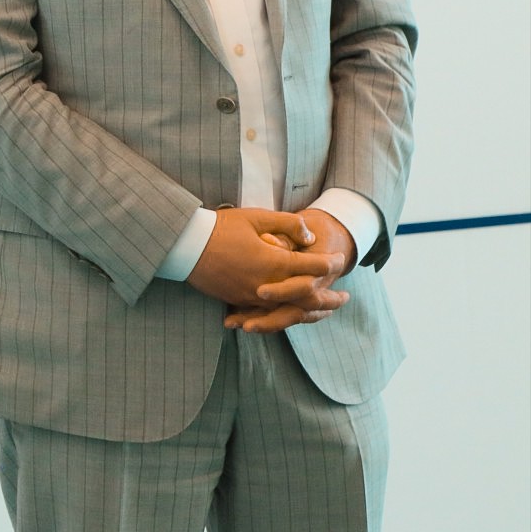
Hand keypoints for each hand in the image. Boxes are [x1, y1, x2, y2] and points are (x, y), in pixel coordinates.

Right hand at [225, 208, 354, 333]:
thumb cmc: (220, 228)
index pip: (314, 266)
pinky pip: (270, 314)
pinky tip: (296, 313)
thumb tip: (310, 236)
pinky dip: (288, 315)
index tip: (340, 259)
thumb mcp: (256, 216)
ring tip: (327, 310)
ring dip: (313, 312)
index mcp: (274, 262)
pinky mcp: (240, 301)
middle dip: (330, 299)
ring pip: (292, 312)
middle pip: (309, 299)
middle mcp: (268, 284)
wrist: (185, 247)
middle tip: (346, 297)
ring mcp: (253, 296)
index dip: (331, 262)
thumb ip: (288, 224)